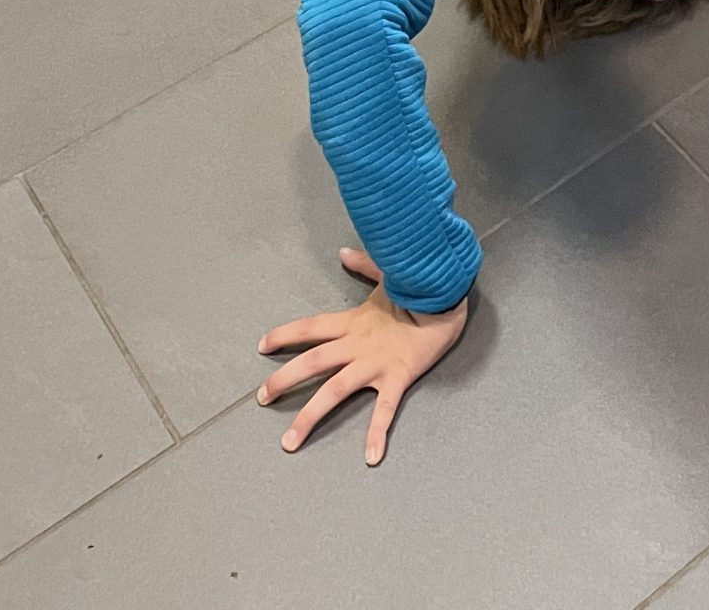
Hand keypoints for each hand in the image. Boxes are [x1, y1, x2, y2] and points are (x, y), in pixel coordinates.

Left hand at [259, 248, 468, 464]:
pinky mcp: (397, 377)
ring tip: (289, 441)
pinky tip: (370, 457)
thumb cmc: (416, 289)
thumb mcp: (387, 275)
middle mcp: (356, 344)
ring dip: (309, 416)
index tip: (262, 346)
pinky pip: (385, 409)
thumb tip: (343, 251)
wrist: (447, 299)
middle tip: (261, 398)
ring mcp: (375, 363)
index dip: (284, 335)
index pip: (310, 327)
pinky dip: (377, 433)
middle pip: (312, 362)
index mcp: (353, 322)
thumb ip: (364, 265)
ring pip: (334, 391)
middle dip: (283, 380)